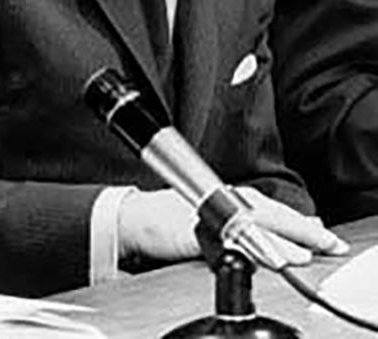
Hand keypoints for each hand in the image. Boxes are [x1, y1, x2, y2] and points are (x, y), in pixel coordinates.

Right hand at [117, 187, 349, 265]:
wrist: (132, 217)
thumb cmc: (167, 216)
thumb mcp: (209, 214)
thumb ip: (240, 220)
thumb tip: (275, 234)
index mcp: (227, 196)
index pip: (270, 208)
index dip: (297, 222)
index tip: (321, 234)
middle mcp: (220, 201)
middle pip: (266, 213)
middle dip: (296, 229)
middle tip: (322, 241)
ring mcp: (206, 214)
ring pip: (248, 226)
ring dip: (276, 240)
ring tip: (299, 254)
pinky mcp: (190, 230)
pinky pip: (222, 241)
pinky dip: (244, 250)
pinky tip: (259, 258)